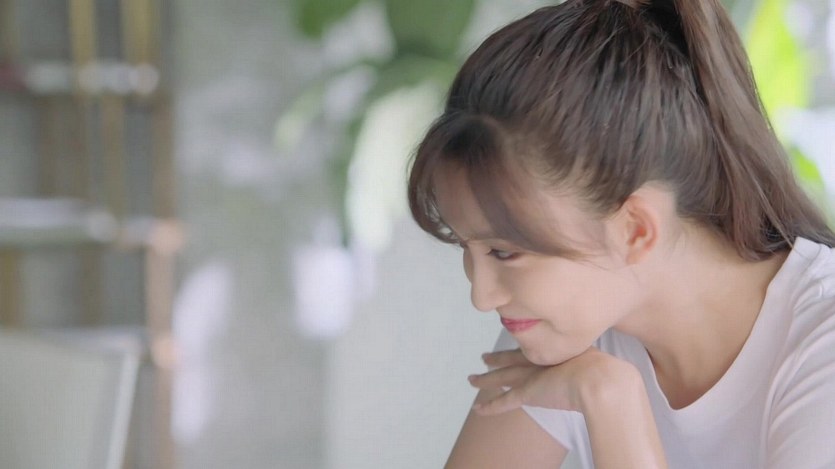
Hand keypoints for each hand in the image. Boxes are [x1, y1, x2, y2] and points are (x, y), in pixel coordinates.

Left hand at [468, 347, 635, 416]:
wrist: (599, 379)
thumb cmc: (603, 370)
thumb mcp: (597, 359)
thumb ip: (594, 362)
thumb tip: (609, 368)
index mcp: (553, 350)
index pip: (531, 348)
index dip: (519, 348)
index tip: (511, 346)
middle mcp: (539, 360)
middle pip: (511, 359)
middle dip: (497, 359)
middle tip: (484, 357)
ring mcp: (532, 377)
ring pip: (502, 378)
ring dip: (486, 379)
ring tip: (473, 379)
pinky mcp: (528, 394)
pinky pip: (504, 401)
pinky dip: (490, 406)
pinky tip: (478, 410)